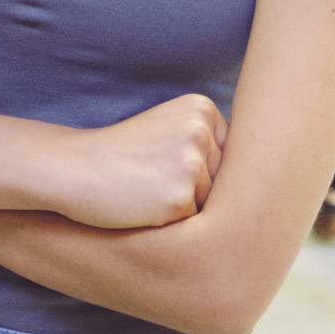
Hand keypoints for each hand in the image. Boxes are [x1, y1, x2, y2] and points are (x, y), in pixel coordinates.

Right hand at [53, 94, 228, 229]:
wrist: (73, 169)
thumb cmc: (120, 156)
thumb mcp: (167, 130)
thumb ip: (206, 142)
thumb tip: (261, 179)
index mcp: (202, 108)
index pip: (229, 155)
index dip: (200, 169)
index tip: (169, 165)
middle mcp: (202, 132)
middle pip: (223, 180)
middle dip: (195, 190)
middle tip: (153, 179)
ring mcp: (193, 164)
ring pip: (211, 204)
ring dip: (184, 208)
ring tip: (147, 191)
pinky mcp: (181, 198)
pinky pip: (194, 225)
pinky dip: (171, 224)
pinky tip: (145, 207)